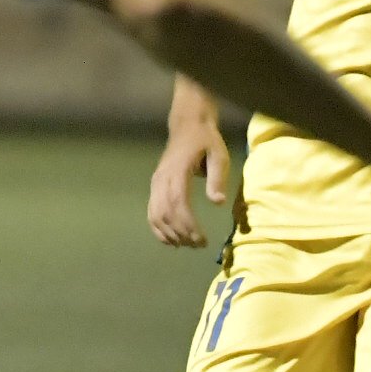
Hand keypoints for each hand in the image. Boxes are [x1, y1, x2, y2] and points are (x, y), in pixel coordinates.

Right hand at [148, 112, 234, 246]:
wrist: (188, 126)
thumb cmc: (206, 141)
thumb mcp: (219, 155)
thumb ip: (217, 178)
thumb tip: (217, 203)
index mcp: (178, 171)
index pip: (178, 203)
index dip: (188, 224)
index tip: (202, 239)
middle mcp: (162, 178)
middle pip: (166, 213)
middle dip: (181, 233)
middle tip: (199, 245)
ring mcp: (156, 183)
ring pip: (155, 215)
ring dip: (170, 234)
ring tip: (187, 245)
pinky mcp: (155, 186)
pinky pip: (151, 212)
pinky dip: (158, 229)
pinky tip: (171, 240)